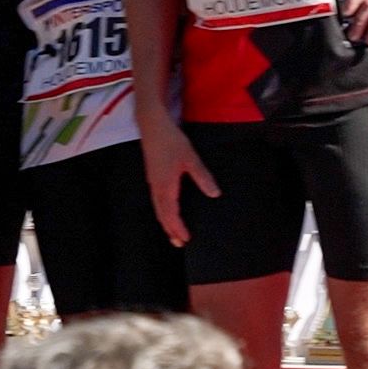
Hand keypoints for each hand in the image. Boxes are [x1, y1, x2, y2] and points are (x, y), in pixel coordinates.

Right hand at [138, 113, 218, 246]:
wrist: (152, 124)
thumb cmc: (171, 140)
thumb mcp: (191, 158)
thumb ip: (202, 177)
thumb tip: (214, 194)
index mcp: (166, 185)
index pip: (171, 213)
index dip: (177, 227)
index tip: (185, 239)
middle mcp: (157, 186)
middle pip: (162, 214)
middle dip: (170, 229)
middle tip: (178, 244)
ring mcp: (153, 181)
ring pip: (157, 207)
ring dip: (165, 221)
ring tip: (172, 232)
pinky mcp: (152, 175)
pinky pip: (156, 199)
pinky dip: (162, 210)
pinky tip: (167, 210)